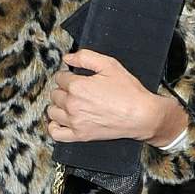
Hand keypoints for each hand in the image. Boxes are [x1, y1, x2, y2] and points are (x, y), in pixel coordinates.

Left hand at [48, 50, 188, 146]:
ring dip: (59, 106)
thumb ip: (85, 57)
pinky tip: (61, 120)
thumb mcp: (109, 65)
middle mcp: (72, 105)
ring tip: (70, 103)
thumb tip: (67, 58)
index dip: (68, 75)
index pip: (60, 77)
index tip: (75, 77)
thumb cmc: (129, 92)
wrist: (141, 115)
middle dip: (64, 89)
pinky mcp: (79, 135)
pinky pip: (56, 133)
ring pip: (53, 111)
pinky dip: (54, 126)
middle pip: (55, 94)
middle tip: (76, 90)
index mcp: (77, 86)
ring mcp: (75, 122)